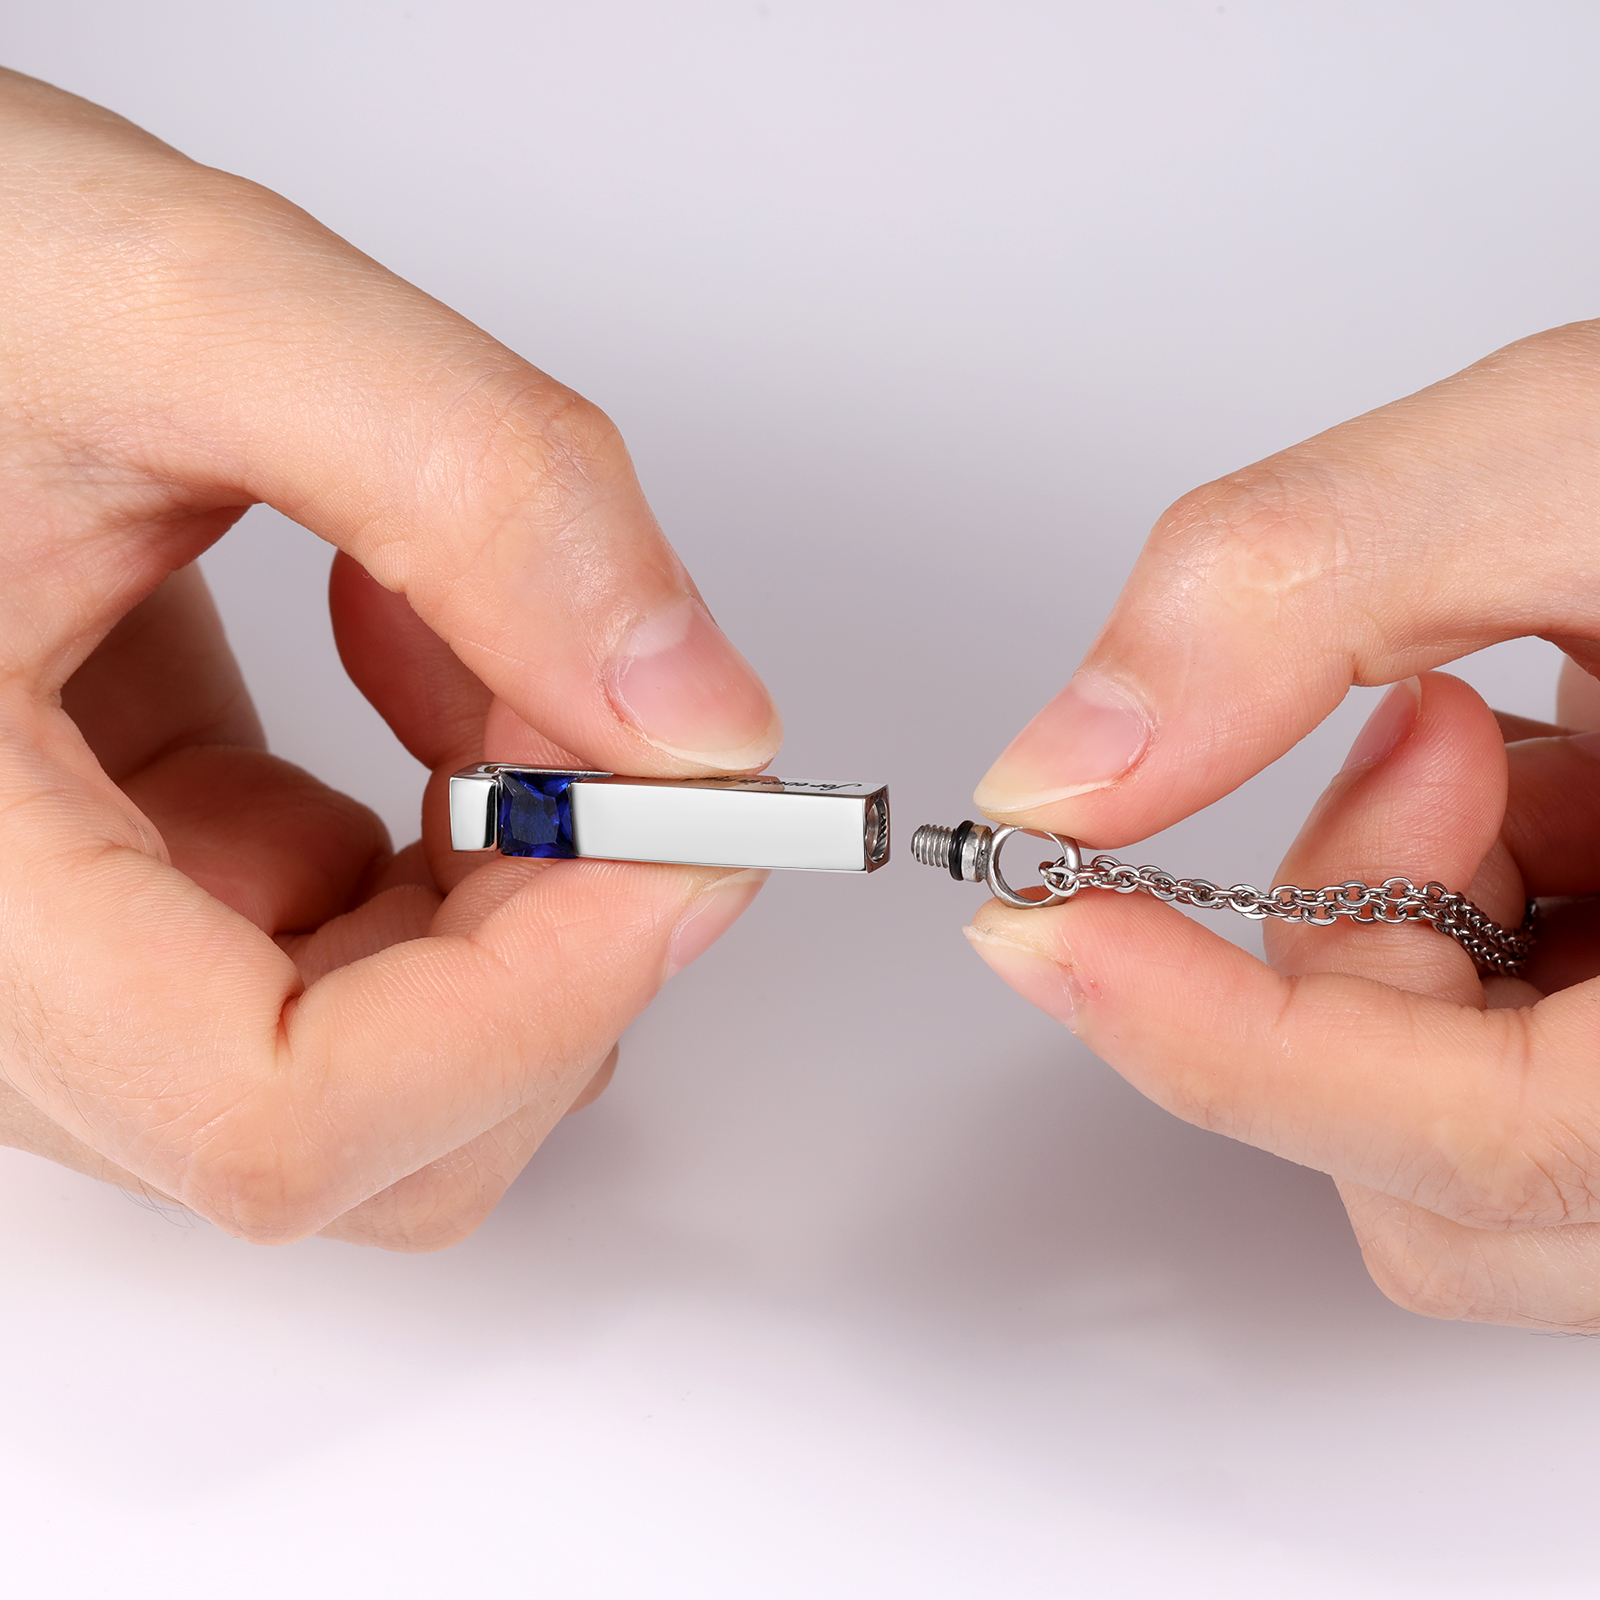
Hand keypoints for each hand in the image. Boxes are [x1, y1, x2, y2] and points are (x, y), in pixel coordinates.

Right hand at [0, 70, 780, 1247]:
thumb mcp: (185, 307)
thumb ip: (472, 489)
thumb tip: (692, 712)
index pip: (270, 1112)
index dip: (528, 1008)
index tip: (685, 842)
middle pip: (366, 1128)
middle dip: (557, 940)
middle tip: (621, 723)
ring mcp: (68, 950)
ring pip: (382, 1053)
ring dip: (518, 877)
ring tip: (479, 629)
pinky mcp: (136, 882)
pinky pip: (348, 947)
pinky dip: (457, 833)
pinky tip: (418, 646)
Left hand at [968, 320, 1599, 1328]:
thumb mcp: (1564, 463)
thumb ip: (1294, 589)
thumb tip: (1070, 768)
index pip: (1484, 1142)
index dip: (1222, 1047)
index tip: (1044, 928)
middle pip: (1441, 1177)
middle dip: (1361, 943)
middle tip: (1426, 733)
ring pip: (1454, 1155)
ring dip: (1420, 944)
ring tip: (1523, 759)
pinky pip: (1501, 1095)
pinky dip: (1468, 952)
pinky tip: (1557, 811)